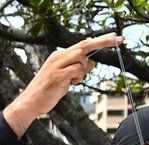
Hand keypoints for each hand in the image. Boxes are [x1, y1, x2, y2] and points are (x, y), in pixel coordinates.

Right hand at [4, 33, 121, 134]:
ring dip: (84, 69)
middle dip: (103, 42)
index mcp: (58, 56)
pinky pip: (77, 69)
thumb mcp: (64, 77)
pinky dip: (79, 76)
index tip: (115, 38)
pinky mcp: (57, 76)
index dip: (100, 40)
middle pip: (84, 45)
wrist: (29, 103)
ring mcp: (56, 66)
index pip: (82, 44)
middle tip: (119, 39)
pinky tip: (71, 83)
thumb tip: (91, 65)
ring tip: (75, 80)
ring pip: (81, 57)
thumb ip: (76, 69)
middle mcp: (57, 57)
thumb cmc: (47, 91)